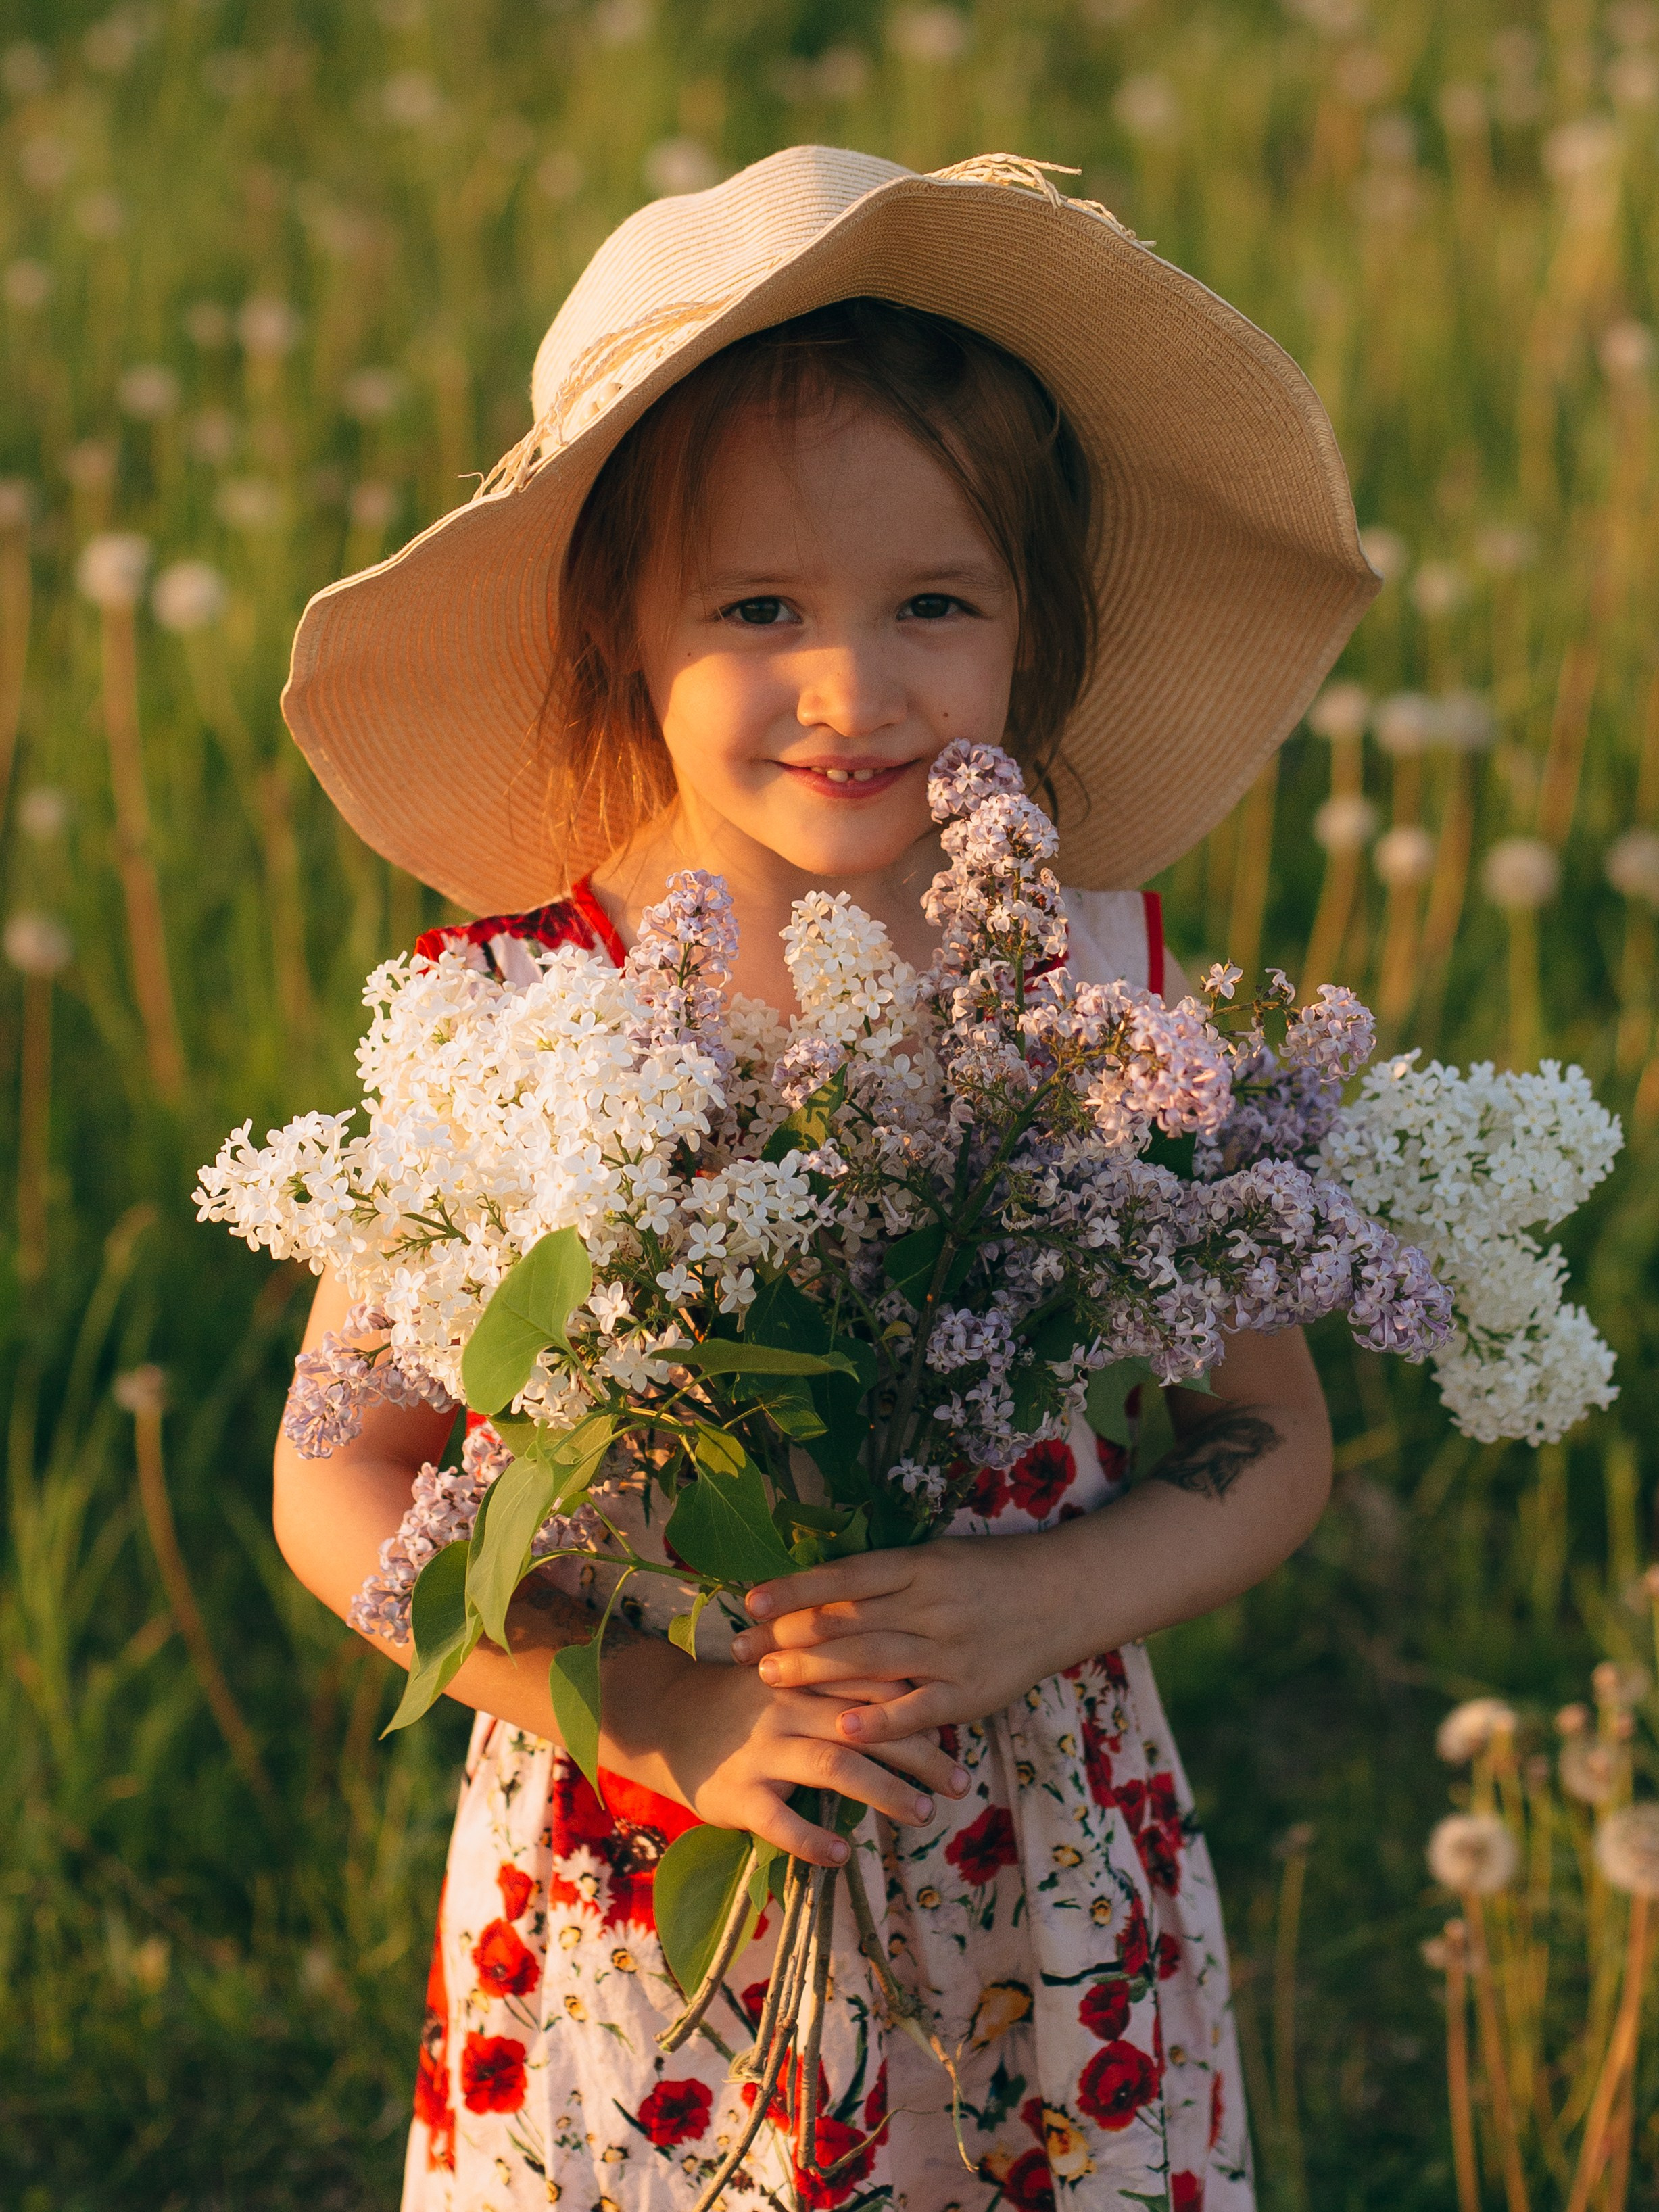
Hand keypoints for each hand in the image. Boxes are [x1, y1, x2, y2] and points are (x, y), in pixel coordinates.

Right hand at [599, 1640, 970, 1867]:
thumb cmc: (746, 1701)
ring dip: (884, 1792)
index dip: (919, 1708)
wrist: (667, 1716)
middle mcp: (787, 1708)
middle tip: (960, 1782)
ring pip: (832, 1767)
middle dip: (919, 1755)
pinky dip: (812, 1839)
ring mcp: (761, 1751)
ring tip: (923, 1814)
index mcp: (806, 1677)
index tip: (959, 1733)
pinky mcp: (736, 1794)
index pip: (872, 1687)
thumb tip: (917, 1694)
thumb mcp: (791, 1676)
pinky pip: (778, 1820)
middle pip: (865, 1727)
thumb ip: (842, 1683)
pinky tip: (843, 1853)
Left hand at [729, 1533, 1077, 1747]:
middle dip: (786, 1636)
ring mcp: (951, 1650)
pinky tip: (841, 1728)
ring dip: (814, 1672)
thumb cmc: (988, 1575)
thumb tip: (816, 1589)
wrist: (1063, 1596)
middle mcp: (931, 1604)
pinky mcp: (970, 1692)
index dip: (795, 1589)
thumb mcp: (936, 1559)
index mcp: (920, 1566)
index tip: (750, 1600)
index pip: (845, 1577)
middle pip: (847, 1621)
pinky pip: (918, 1708)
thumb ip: (884, 1577)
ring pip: (871, 1662)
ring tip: (767, 1679)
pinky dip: (879, 1720)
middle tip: (738, 1649)